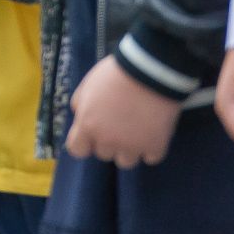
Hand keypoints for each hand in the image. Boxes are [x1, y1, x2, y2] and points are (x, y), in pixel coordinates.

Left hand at [64, 55, 181, 166]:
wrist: (148, 71)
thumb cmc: (114, 74)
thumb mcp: (87, 85)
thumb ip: (80, 104)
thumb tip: (79, 116)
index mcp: (88, 125)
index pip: (77, 150)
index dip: (84, 143)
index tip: (92, 135)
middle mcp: (108, 140)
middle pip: (103, 154)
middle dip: (109, 142)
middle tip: (119, 124)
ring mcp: (132, 146)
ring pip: (126, 162)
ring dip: (129, 149)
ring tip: (136, 131)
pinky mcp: (155, 147)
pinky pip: (151, 158)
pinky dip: (152, 148)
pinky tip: (153, 132)